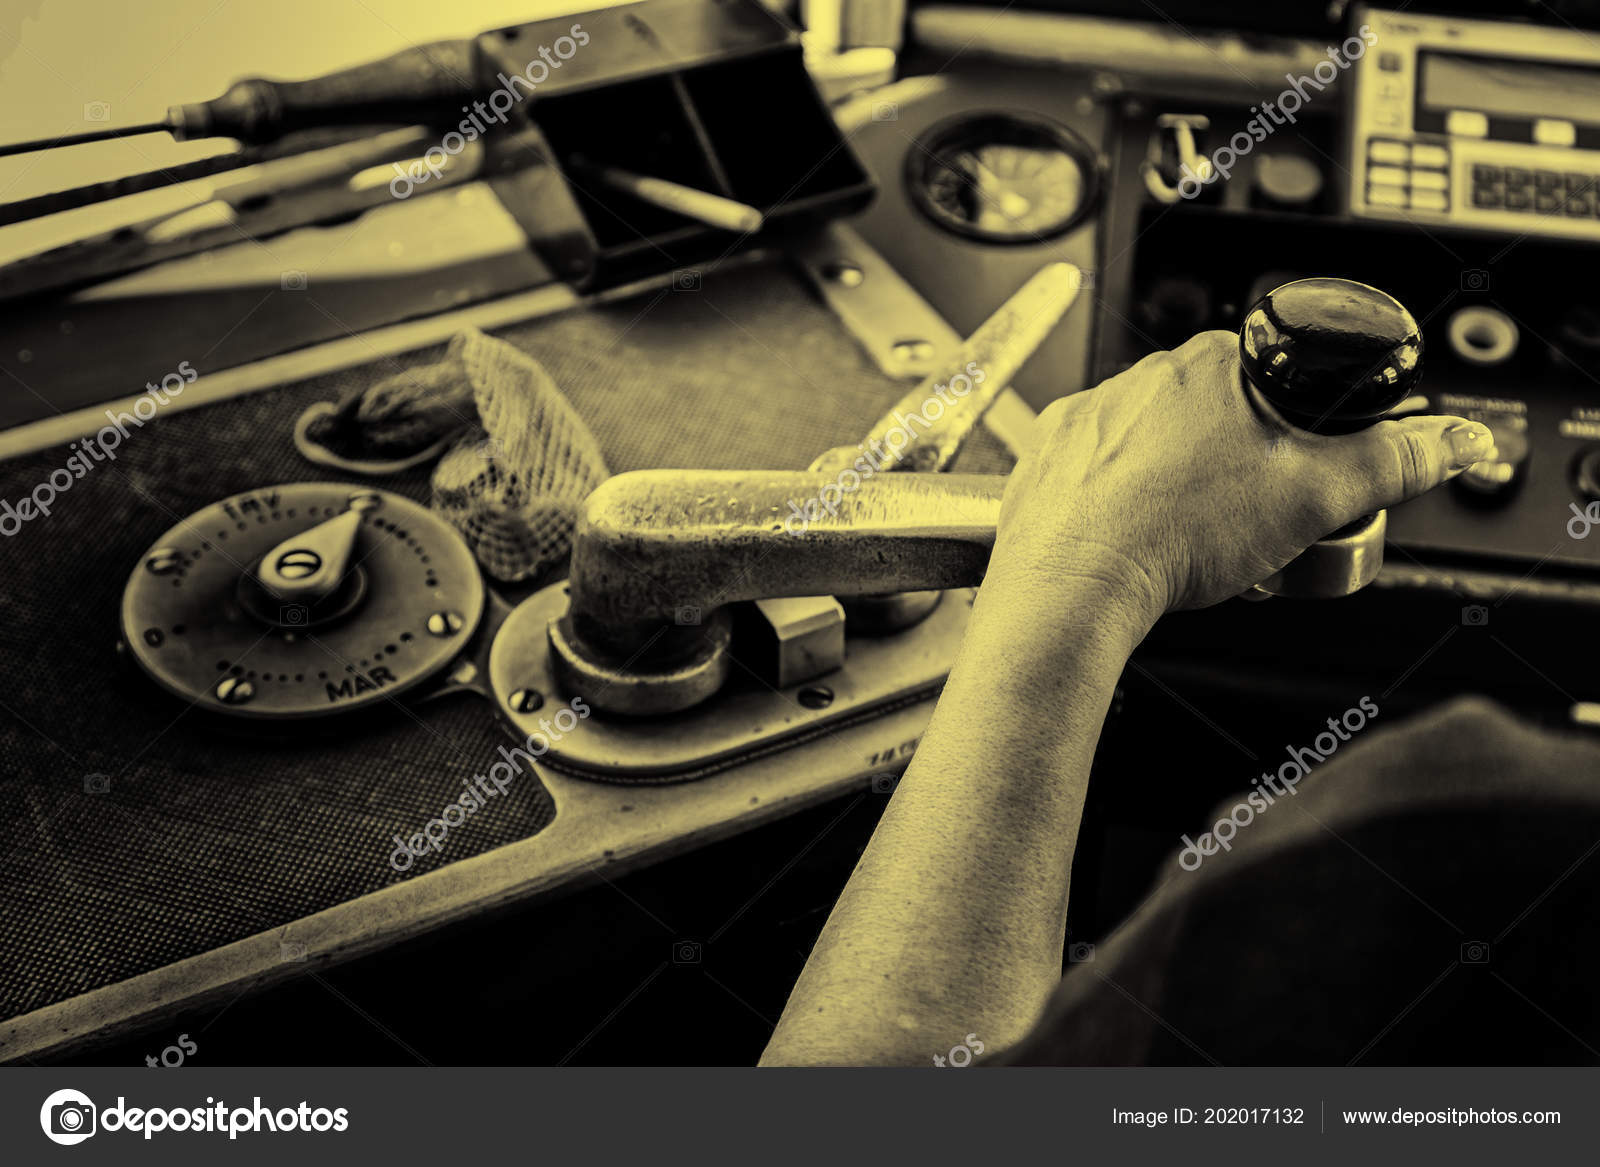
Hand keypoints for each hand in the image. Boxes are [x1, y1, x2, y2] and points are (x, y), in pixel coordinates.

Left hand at [986, 330, 1492, 635]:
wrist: (1073, 587)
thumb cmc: (1176, 535)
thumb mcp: (1316, 498)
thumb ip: (1393, 463)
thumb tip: (1454, 441)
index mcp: (1207, 367)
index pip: (1272, 377)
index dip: (1296, 430)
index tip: (1294, 474)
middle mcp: (1137, 379)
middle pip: (1210, 416)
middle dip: (1237, 468)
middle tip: (1246, 524)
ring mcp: (1083, 419)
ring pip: (1149, 447)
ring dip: (1175, 488)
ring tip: (1189, 544)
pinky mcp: (1044, 461)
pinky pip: (1093, 477)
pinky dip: (1115, 508)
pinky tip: (1134, 543)